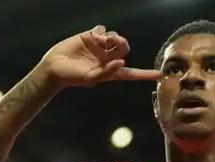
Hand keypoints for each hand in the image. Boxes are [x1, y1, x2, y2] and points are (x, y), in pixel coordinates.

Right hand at [38, 25, 162, 88]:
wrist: (54, 66)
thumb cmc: (73, 77)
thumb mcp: (91, 78)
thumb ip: (107, 71)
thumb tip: (122, 62)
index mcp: (111, 71)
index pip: (132, 73)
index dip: (145, 74)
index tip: (160, 74)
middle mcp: (107, 58)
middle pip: (124, 47)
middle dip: (122, 43)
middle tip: (115, 43)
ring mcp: (100, 47)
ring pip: (115, 37)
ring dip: (112, 37)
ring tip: (101, 41)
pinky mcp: (90, 37)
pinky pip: (102, 30)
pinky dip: (101, 33)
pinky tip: (94, 38)